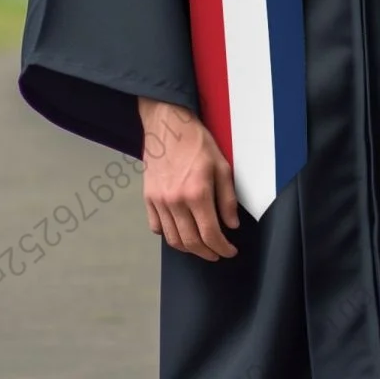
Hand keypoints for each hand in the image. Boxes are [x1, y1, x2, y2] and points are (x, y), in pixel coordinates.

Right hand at [138, 97, 238, 261]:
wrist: (168, 125)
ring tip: (201, 247)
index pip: (210, 233)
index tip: (229, 252)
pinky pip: (156, 227)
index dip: (222, 248)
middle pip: (190, 242)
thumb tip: (231, 225)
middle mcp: (175, 202)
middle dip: (207, 253)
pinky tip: (180, 232)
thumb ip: (227, 198)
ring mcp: (158, 202)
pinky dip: (169, 236)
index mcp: (197, 193)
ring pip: (172, 239)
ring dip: (188, 248)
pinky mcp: (147, 199)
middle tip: (218, 253)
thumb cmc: (198, 142)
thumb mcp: (222, 165)